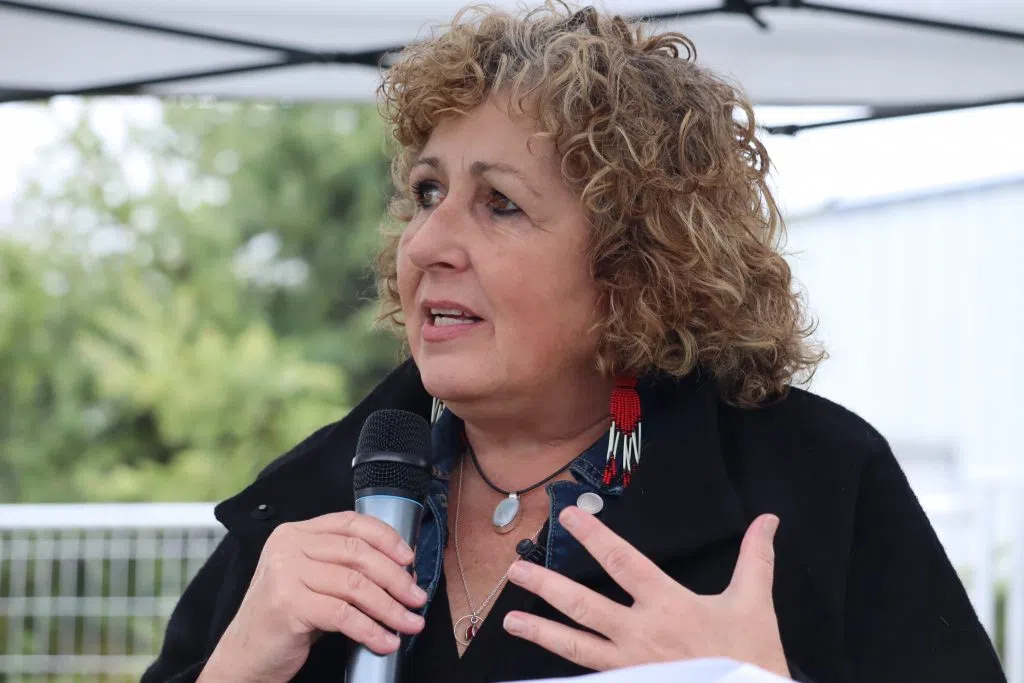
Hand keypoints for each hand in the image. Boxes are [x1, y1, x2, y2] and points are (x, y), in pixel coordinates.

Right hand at [199, 511, 426, 682]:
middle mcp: (287, 547)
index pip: (350, 523)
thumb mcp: (310, 580)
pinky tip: (385, 641)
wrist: (244, 657)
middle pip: (357, 553)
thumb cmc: (283, 619)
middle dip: (396, 578)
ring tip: (409, 622)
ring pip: (355, 584)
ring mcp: (285, 574)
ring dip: (390, 607)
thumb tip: (399, 568)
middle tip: (417, 598)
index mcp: (294, 533)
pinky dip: (371, 630)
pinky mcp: (287, 604)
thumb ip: (342, 565)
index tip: (409, 559)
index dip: (386, 538)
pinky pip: (343, 615)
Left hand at [502, 507, 789, 677]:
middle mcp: (641, 634)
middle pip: (583, 605)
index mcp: (668, 605)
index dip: (594, 536)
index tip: (569, 517)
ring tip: (510, 621)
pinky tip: (544, 666)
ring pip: (576, 646)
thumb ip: (754, 558)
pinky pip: (592, 675)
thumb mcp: (755, 604)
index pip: (622, 562)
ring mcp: (631, 665)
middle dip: (545, 586)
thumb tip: (767, 520)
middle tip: (515, 570)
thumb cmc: (750, 657)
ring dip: (541, 631)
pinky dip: (567, 670)